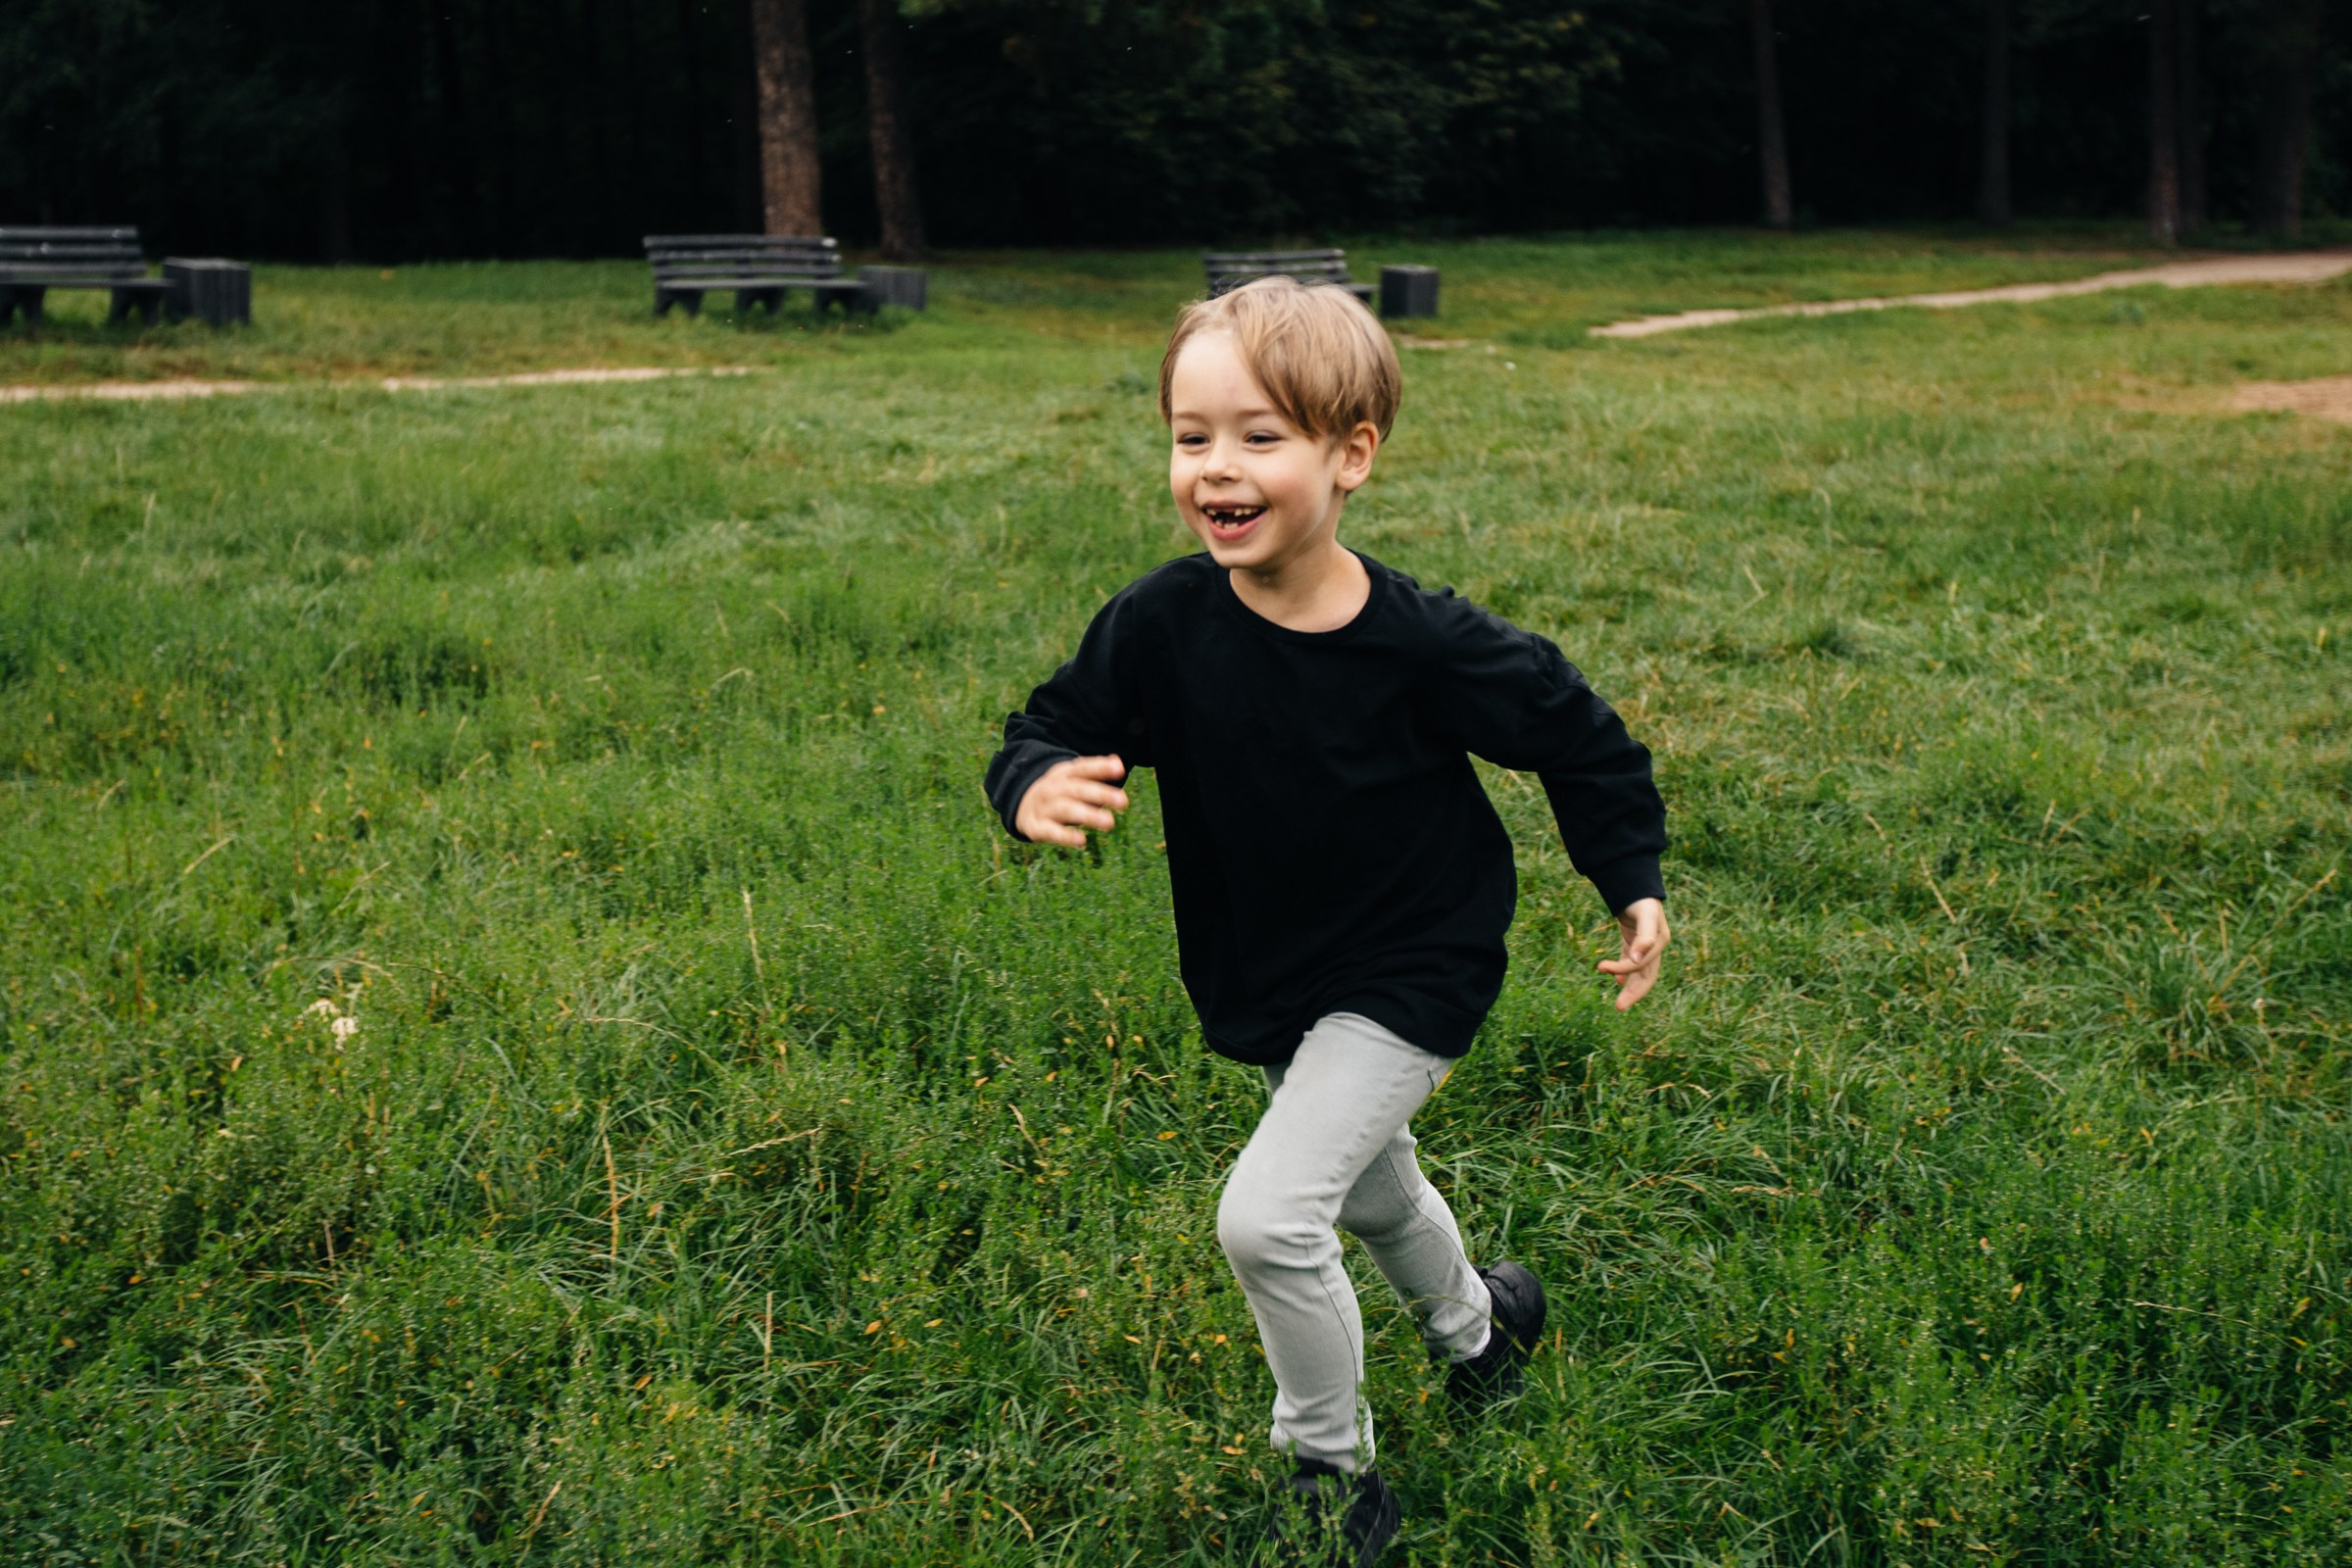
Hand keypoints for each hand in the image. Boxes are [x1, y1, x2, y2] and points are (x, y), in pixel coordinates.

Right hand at [1014, 755, 1129, 847]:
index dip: (1100, 767)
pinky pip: (1051, 832)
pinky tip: (1082, 841)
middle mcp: (1052, 789)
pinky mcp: (1036, 827)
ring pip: (1066, 810)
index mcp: (1062, 774)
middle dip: (1101, 795)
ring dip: (1088, 815)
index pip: (1082, 768)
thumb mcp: (1072, 777)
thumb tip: (1119, 762)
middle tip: (1124, 801)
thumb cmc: (1058, 791)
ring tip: (1110, 823)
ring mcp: (1043, 808)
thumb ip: (1095, 770)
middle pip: (1077, 790)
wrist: (1020, 803)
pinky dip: (1065, 836)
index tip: (1120, 769)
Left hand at [1596, 897, 1668, 1009]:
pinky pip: (1631, 961)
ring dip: (1629, 986)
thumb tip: (1636, 959)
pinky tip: (1617, 982)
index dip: (1622, 969)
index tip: (1601, 967)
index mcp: (1660, 943)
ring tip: (1618, 1002)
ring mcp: (1645, 945)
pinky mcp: (1635, 941)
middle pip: (1646, 976)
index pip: (1642, 965)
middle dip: (1633, 993)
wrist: (1636, 884)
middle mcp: (1655, 947)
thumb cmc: (1642, 900)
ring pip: (1639, 972)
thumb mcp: (1647, 916)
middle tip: (1618, 1008)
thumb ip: (1645, 938)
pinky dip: (1624, 972)